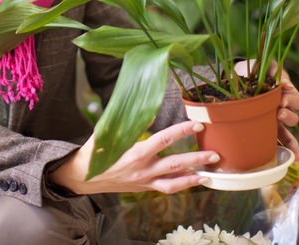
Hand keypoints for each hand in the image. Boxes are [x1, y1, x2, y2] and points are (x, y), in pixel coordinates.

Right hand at [48, 121, 218, 195]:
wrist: (84, 176)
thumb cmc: (96, 151)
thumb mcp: (108, 133)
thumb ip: (129, 122)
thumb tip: (150, 110)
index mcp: (134, 152)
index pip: (164, 139)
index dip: (182, 131)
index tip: (197, 125)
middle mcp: (142, 169)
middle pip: (175, 163)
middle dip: (196, 158)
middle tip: (214, 153)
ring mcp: (144, 181)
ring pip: (174, 181)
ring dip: (194, 176)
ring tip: (211, 172)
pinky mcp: (144, 188)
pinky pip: (167, 189)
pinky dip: (183, 185)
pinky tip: (196, 180)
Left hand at [235, 59, 298, 160]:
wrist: (232, 81)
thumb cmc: (251, 73)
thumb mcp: (263, 66)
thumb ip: (274, 70)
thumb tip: (286, 84)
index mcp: (284, 96)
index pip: (297, 101)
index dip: (292, 99)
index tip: (283, 96)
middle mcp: (281, 111)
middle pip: (294, 118)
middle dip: (289, 115)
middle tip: (278, 111)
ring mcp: (273, 123)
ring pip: (289, 134)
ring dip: (289, 135)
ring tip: (278, 128)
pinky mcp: (263, 132)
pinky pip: (279, 144)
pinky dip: (287, 150)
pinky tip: (293, 158)